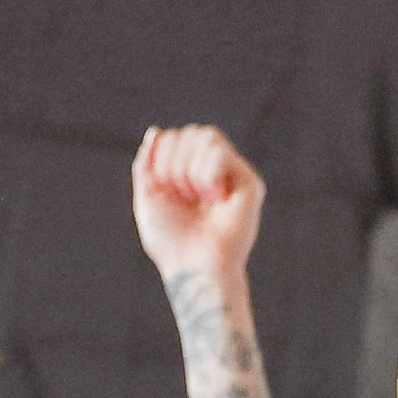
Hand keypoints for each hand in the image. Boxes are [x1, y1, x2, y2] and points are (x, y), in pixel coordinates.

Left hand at [128, 124, 265, 287]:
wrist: (193, 266)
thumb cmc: (170, 240)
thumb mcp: (148, 197)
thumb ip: (147, 163)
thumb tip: (156, 131)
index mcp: (190, 173)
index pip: (174, 137)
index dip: (161, 158)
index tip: (165, 192)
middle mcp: (214, 171)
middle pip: (191, 132)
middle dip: (174, 164)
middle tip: (182, 197)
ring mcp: (234, 175)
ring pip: (206, 137)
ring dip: (189, 170)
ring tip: (198, 199)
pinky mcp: (250, 183)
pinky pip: (219, 152)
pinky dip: (206, 175)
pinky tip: (214, 199)